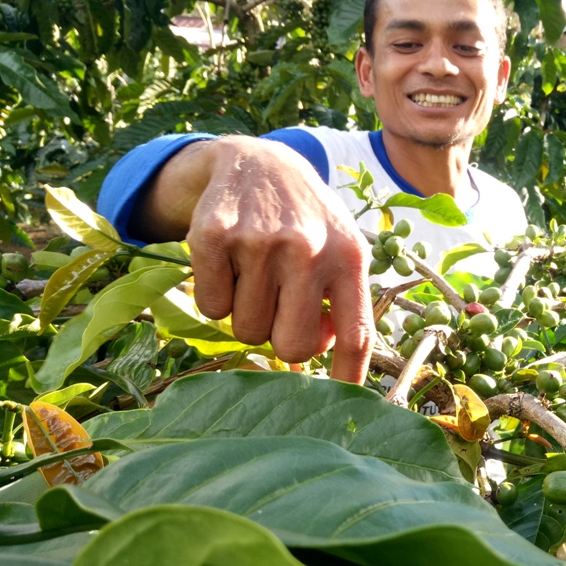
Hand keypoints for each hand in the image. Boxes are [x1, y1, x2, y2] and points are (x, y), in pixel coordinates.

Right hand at [177, 136, 373, 380]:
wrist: (258, 162)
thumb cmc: (307, 221)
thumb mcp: (342, 248)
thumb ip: (344, 303)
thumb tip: (337, 372)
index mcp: (349, 257)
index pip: (355, 334)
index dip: (348, 376)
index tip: (344, 402)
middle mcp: (308, 248)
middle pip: (291, 346)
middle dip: (283, 339)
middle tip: (280, 308)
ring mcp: (260, 241)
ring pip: (246, 331)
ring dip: (248, 314)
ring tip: (257, 275)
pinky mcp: (213, 235)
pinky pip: (211, 308)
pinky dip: (216, 296)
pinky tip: (231, 263)